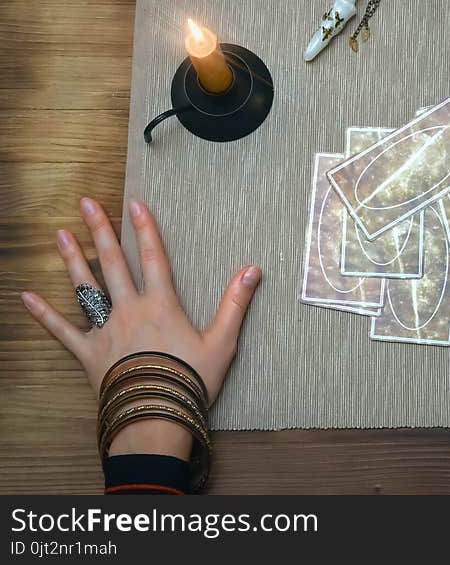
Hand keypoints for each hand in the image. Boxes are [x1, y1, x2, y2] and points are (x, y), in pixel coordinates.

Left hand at [20, 198, 261, 457]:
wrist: (156, 416)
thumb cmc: (191, 380)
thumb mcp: (222, 341)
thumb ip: (235, 303)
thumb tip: (252, 270)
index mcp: (161, 305)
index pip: (154, 258)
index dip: (146, 229)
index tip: (135, 204)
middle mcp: (130, 310)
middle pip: (113, 264)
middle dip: (100, 231)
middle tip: (86, 204)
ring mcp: (105, 330)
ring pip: (85, 288)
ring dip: (72, 260)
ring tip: (61, 234)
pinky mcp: (88, 353)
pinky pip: (62, 330)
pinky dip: (44, 314)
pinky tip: (25, 297)